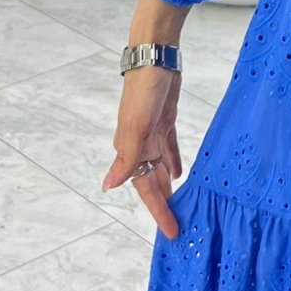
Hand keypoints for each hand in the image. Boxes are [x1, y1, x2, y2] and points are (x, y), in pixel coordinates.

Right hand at [101, 49, 183, 241]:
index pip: (146, 189)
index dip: (159, 211)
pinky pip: (169, 148)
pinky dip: (174, 161)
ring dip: (169, 186)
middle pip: (154, 182)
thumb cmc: (144, 90)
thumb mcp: (137, 125)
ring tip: (181, 205)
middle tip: (180, 225)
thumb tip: (109, 186)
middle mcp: (141, 144)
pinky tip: (181, 173)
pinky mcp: (164, 120)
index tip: (171, 232)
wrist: (155, 57)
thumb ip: (126, 157)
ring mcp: (152, 132)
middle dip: (165, 204)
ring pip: (161, 167)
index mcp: (132, 149)